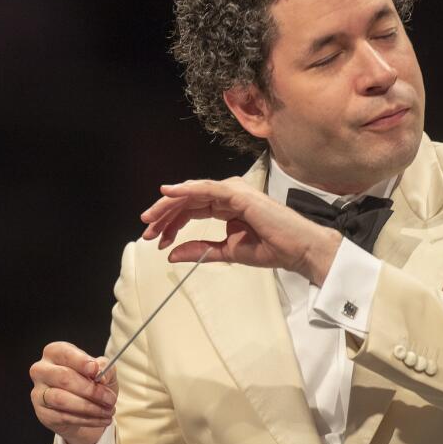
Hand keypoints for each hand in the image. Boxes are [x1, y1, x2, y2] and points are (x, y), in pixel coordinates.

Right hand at [30, 342, 116, 443]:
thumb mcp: (102, 371)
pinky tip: (100, 419)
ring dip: (89, 407)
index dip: (80, 361)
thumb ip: (104, 368)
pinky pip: (63, 417)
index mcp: (55, 352)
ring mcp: (38, 392)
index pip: (64, 353)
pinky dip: (85, 420)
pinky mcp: (42, 413)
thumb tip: (100, 375)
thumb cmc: (90, 382)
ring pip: (61, 400)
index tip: (95, 370)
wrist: (82, 407)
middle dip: (90, 390)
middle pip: (63, 377)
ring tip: (108, 411)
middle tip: (110, 399)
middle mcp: (41, 370)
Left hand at [140, 177, 342, 283]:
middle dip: (164, 215)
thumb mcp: (226, 252)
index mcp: (225, 206)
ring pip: (192, 193)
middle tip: (146, 231)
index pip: (190, 210)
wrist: (296, 251)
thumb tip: (172, 255)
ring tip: (151, 218)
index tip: (156, 240)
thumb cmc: (270, 249)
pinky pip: (206, 188)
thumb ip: (200, 250)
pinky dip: (185, 189)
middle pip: (187, 200)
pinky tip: (167, 195)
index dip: (170, 224)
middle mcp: (227, 194)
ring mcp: (232, 191)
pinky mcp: (237, 192)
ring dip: (168, 205)